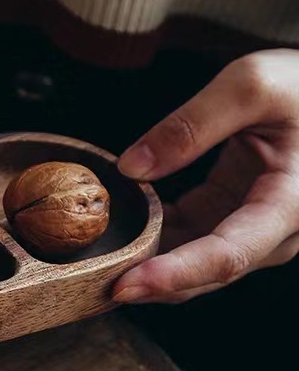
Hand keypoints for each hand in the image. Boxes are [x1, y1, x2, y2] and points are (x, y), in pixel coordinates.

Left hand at [114, 49, 298, 303]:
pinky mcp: (228, 222)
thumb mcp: (254, 84)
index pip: (227, 255)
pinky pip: (185, 244)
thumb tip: (131, 168)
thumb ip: (192, 124)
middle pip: (205, 275)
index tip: (126, 285)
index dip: (174, 275)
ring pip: (193, 269)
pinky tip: (120, 233)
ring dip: (146, 269)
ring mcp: (251, 234)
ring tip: (95, 267)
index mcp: (291, 204)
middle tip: (92, 286)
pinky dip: (151, 243)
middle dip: (148, 285)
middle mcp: (275, 233)